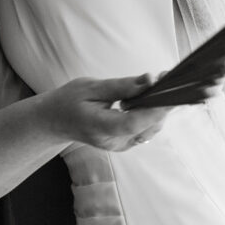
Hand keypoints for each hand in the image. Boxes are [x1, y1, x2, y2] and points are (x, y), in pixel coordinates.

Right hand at [41, 74, 169, 151]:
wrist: (56, 121)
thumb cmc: (69, 101)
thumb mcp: (90, 87)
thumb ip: (120, 86)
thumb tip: (149, 80)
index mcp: (99, 128)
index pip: (132, 123)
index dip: (153, 109)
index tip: (168, 91)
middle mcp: (113, 142)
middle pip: (147, 126)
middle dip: (161, 103)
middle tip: (167, 78)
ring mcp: (120, 145)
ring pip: (151, 129)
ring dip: (158, 108)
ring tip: (158, 85)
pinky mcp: (125, 143)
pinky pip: (145, 129)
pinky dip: (151, 113)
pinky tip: (149, 98)